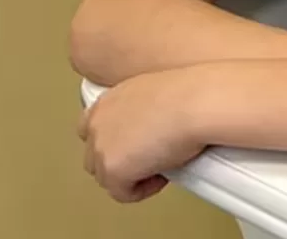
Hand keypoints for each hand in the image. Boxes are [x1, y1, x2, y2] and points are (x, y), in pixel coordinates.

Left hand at [78, 69, 206, 201]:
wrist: (195, 103)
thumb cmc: (189, 94)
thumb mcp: (155, 93)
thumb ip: (140, 112)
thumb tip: (148, 130)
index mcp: (107, 100)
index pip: (91, 128)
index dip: (114, 141)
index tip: (135, 144)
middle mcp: (97, 122)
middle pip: (96, 156)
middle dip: (120, 160)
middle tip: (149, 158)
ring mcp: (100, 147)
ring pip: (106, 177)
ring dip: (131, 175)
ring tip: (159, 166)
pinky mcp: (112, 170)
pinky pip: (124, 193)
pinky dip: (144, 189)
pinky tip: (163, 175)